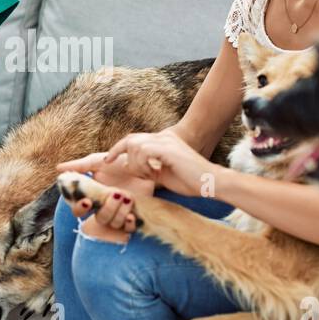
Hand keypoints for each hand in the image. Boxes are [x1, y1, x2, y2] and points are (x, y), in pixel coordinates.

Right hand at [55, 153, 156, 234]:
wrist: (144, 163)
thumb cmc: (119, 162)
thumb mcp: (98, 162)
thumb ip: (79, 166)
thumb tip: (58, 169)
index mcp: (92, 196)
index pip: (78, 209)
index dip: (79, 208)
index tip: (87, 201)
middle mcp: (103, 207)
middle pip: (98, 218)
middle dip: (107, 209)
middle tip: (116, 193)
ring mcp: (118, 213)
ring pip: (113, 223)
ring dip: (120, 212)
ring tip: (128, 196)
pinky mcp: (133, 216)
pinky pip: (128, 228)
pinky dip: (129, 224)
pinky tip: (132, 215)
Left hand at [96, 130, 220, 198]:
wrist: (211, 183)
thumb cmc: (191, 182)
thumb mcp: (163, 175)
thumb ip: (147, 168)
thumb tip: (129, 166)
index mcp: (163, 141)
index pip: (134, 139)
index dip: (118, 149)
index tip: (108, 160)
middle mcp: (164, 137)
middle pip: (131, 139)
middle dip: (121, 154)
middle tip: (129, 171)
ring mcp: (166, 140)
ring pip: (135, 145)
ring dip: (137, 164)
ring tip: (150, 175)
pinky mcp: (168, 148)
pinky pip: (143, 151)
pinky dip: (143, 164)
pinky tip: (153, 173)